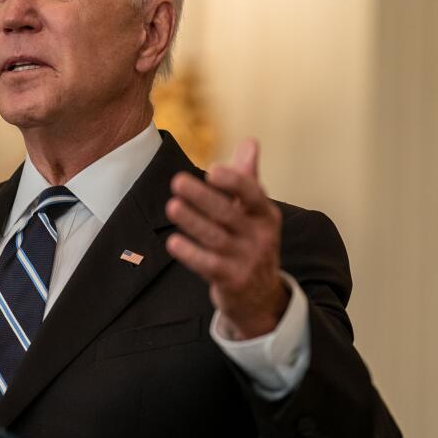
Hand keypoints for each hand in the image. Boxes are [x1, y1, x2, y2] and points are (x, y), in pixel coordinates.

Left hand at [165, 139, 287, 339]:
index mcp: (266, 214)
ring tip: (172, 206)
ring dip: (192, 221)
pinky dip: (190, 253)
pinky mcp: (232, 280)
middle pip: (229, 213)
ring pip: (216, 238)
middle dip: (203, 197)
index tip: (212, 169)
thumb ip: (247, 178)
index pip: (253, 194)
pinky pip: (208, 265)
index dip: (234, 182)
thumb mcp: (255, 213)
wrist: (260, 296)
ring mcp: (247, 260)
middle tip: (177, 181)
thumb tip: (250, 140)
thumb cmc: (250, 242)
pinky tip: (173, 242)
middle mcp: (260, 236)